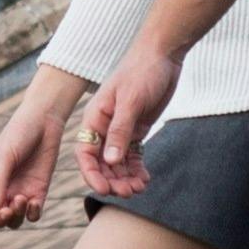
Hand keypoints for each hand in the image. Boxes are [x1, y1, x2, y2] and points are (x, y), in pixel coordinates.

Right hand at [0, 72, 89, 230]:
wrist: (44, 121)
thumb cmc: (19, 133)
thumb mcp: (5, 156)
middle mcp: (3, 189)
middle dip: (0, 219)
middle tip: (6, 209)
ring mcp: (21, 191)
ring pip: (15, 219)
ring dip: (16, 217)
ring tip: (21, 199)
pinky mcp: (39, 191)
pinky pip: (34, 213)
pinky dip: (32, 214)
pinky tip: (34, 203)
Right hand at [83, 47, 183, 202]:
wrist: (162, 56)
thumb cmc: (142, 72)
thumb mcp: (131, 101)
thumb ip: (120, 131)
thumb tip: (110, 161)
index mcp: (94, 118)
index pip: (85, 153)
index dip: (92, 174)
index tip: (103, 189)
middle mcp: (104, 127)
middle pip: (102, 162)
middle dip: (113, 180)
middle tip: (129, 192)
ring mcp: (121, 130)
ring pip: (118, 162)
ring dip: (126, 178)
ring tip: (139, 188)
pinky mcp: (136, 130)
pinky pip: (133, 156)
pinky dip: (137, 169)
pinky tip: (145, 179)